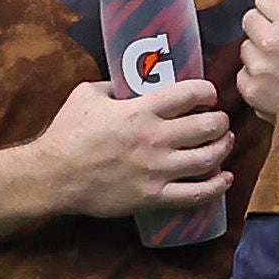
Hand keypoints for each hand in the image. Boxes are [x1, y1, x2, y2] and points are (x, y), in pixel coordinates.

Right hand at [38, 77, 231, 219]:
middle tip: (219, 121)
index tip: (209, 94)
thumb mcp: (87, 95)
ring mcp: (156, 171)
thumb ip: (115, 86)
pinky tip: (225, 178)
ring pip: (208, 159)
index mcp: (139, 111)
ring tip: (224, 142)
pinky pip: (196, 194)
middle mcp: (153, 140)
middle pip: (207, 127)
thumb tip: (133, 81)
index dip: (207, 92)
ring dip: (223, 148)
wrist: (53, 176)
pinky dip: (217, 186)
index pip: (189, 95)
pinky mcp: (153, 197)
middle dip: (220, 121)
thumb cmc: (67, 133)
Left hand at [234, 0, 278, 120]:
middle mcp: (271, 41)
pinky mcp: (253, 92)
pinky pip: (243, 76)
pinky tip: (276, 84)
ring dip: (259, 54)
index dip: (274, 7)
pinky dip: (256, 80)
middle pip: (249, 20)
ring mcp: (260, 68)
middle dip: (263, 28)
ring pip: (245, 49)